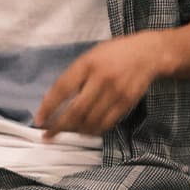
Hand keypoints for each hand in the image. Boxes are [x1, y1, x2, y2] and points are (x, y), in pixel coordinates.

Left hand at [34, 33, 168, 140]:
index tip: (39, 120)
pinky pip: (107, 122)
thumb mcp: (90, 57)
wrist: (149, 53)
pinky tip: (87, 130)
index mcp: (88, 64)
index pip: (62, 89)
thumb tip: (51, 99)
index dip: (48, 107)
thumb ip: (73, 76)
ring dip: (76, 130)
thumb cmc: (115, 53)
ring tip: (69, 131)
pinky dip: (94, 130)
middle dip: (59, 126)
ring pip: (91, 120)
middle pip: (76, 110)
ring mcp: (116, 92)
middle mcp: (101, 78)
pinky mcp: (127, 102)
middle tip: (48, 136)